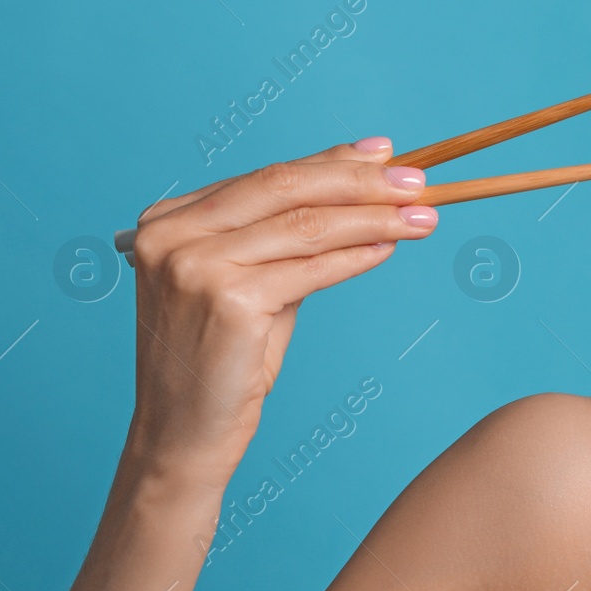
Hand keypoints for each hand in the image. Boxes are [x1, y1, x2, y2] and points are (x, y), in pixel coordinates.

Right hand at [123, 137, 434, 478]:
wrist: (183, 438)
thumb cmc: (224, 358)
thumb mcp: (253, 280)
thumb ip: (292, 231)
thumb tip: (365, 176)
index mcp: (168, 219)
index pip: (269, 177)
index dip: (334, 161)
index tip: (387, 153)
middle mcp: (171, 234)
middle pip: (287, 188)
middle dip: (361, 181)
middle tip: (417, 181)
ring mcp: (193, 266)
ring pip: (305, 226)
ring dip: (373, 217)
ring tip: (421, 217)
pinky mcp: (226, 301)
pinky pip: (311, 269)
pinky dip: (356, 257)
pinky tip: (388, 248)